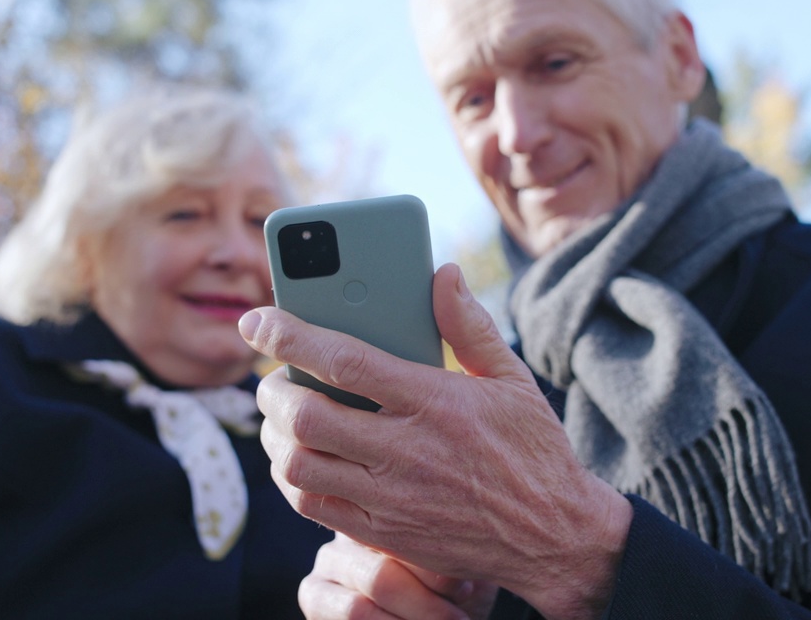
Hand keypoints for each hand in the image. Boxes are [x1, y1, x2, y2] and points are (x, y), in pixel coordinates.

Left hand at [240, 263, 631, 619]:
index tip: (257, 320)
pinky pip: (314, 506)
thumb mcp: (512, 379)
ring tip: (281, 418)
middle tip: (272, 378)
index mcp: (436, 401)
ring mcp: (392, 498)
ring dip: (275, 436)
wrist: (554, 537)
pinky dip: (292, 479)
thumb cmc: (532, 450)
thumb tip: (441, 273)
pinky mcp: (385, 535)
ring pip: (300, 465)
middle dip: (272, 390)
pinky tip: (300, 459)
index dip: (290, 336)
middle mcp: (408, 450)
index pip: (345, 361)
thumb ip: (470, 326)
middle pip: (308, 416)